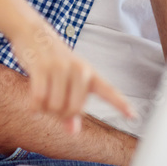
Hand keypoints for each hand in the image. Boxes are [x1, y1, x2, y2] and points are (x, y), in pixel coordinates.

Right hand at [11, 21, 135, 133]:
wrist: (33, 33)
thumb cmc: (53, 62)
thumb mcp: (68, 81)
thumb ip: (72, 106)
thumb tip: (73, 131)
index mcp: (89, 73)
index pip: (108, 91)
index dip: (120, 104)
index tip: (133, 115)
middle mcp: (79, 70)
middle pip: (73, 110)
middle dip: (60, 115)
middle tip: (52, 106)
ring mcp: (60, 67)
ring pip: (55, 107)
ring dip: (45, 110)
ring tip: (43, 99)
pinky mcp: (41, 67)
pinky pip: (39, 99)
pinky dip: (34, 107)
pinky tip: (33, 105)